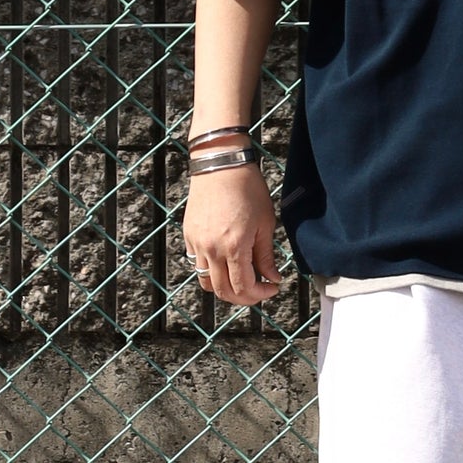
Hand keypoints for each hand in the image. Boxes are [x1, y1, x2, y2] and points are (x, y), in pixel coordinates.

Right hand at [182, 165, 284, 305]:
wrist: (221, 164)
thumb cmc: (248, 188)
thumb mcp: (265, 223)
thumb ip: (266, 255)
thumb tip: (272, 277)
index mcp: (234, 247)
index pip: (244, 288)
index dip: (261, 294)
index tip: (272, 287)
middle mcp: (212, 249)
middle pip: (224, 292)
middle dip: (244, 298)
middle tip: (259, 291)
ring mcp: (197, 243)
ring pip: (207, 282)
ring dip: (225, 287)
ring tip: (242, 279)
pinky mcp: (189, 236)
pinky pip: (198, 264)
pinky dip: (212, 271)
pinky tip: (227, 261)